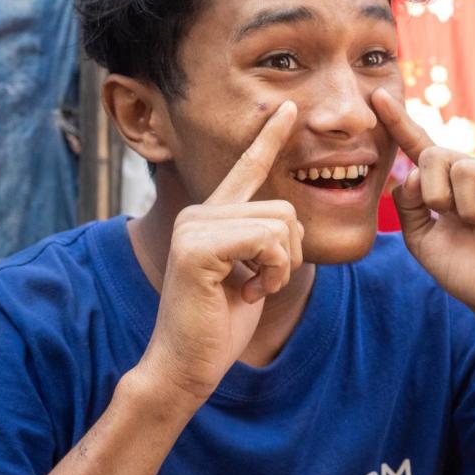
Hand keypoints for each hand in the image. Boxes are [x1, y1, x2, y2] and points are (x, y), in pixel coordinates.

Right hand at [137, 102, 303, 405]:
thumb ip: (264, 243)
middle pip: (283, 208)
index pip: (246, 167)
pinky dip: (271, 273)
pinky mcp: (197, 247)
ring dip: (280, 267)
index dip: (270, 137)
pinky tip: (245, 294)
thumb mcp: (251, 275)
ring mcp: (194, 226)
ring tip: (250, 289)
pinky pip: (266, 241)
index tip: (288, 107)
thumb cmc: (218, 326)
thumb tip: (288, 225)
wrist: (185, 366)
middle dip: (288, 254)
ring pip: (280, 224)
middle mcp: (199, 212)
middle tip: (259, 285)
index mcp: (212, 216)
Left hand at [371, 88, 474, 351]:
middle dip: (436, 194)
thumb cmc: (463, 271)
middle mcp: (472, 173)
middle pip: (436, 155)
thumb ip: (407, 204)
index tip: (377, 94)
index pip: (418, 146)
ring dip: (466, 209)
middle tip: (452, 220)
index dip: (398, 121)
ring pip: (465, 168)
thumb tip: (411, 173)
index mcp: (444, 184)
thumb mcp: (421, 239)